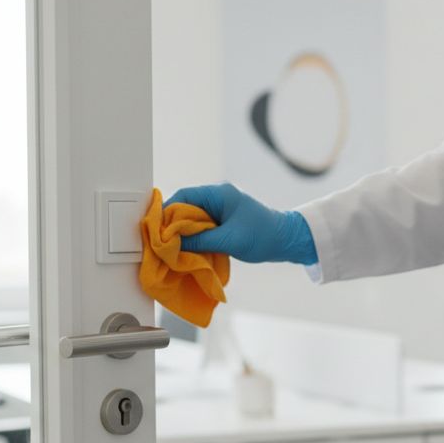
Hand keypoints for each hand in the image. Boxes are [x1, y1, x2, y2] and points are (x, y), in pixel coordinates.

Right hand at [164, 183, 317, 264]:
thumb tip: (172, 244)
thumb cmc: (263, 236)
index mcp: (219, 194)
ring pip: (192, 219)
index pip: (184, 197)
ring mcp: (220, 209)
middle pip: (185, 208)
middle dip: (172, 225)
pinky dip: (194, 237)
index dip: (167, 213)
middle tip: (161, 243)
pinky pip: (201, 227)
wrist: (287, 240)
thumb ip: (199, 241)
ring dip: (183, 233)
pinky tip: (187, 249)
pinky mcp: (223, 221)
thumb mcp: (229, 240)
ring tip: (172, 248)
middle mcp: (217, 198)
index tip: (156, 230)